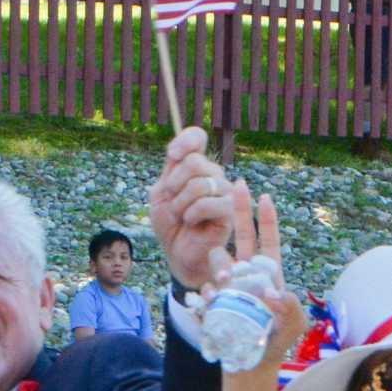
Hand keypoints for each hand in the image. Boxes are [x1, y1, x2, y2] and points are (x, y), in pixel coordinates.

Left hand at [149, 125, 235, 292]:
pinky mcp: (229, 210)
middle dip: (174, 185)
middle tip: (173, 202)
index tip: (173, 155)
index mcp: (196, 166)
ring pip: (199, 184)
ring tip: (182, 216)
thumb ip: (171, 169)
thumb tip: (181, 151)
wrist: (178, 254)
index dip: (185, 140)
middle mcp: (213, 174)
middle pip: (193, 161)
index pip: (197, 136)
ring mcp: (224, 191)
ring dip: (180, 204)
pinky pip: (207, 203)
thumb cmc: (170, 225)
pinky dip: (192, 214)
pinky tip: (192, 223)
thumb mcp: (161, 193)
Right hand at [207, 182, 305, 390]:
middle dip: (240, 211)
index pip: (268, 241)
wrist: (248, 367)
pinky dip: (209, 291)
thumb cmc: (274, 344)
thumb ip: (291, 308)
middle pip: (242, 237)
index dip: (267, 219)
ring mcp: (228, 287)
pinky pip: (206, 288)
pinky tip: (213, 299)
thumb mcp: (293, 326)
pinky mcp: (212, 302)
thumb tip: (274, 291)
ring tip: (224, 280)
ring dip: (221, 262)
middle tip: (236, 186)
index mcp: (269, 275)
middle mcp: (247, 275)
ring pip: (219, 259)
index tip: (264, 196)